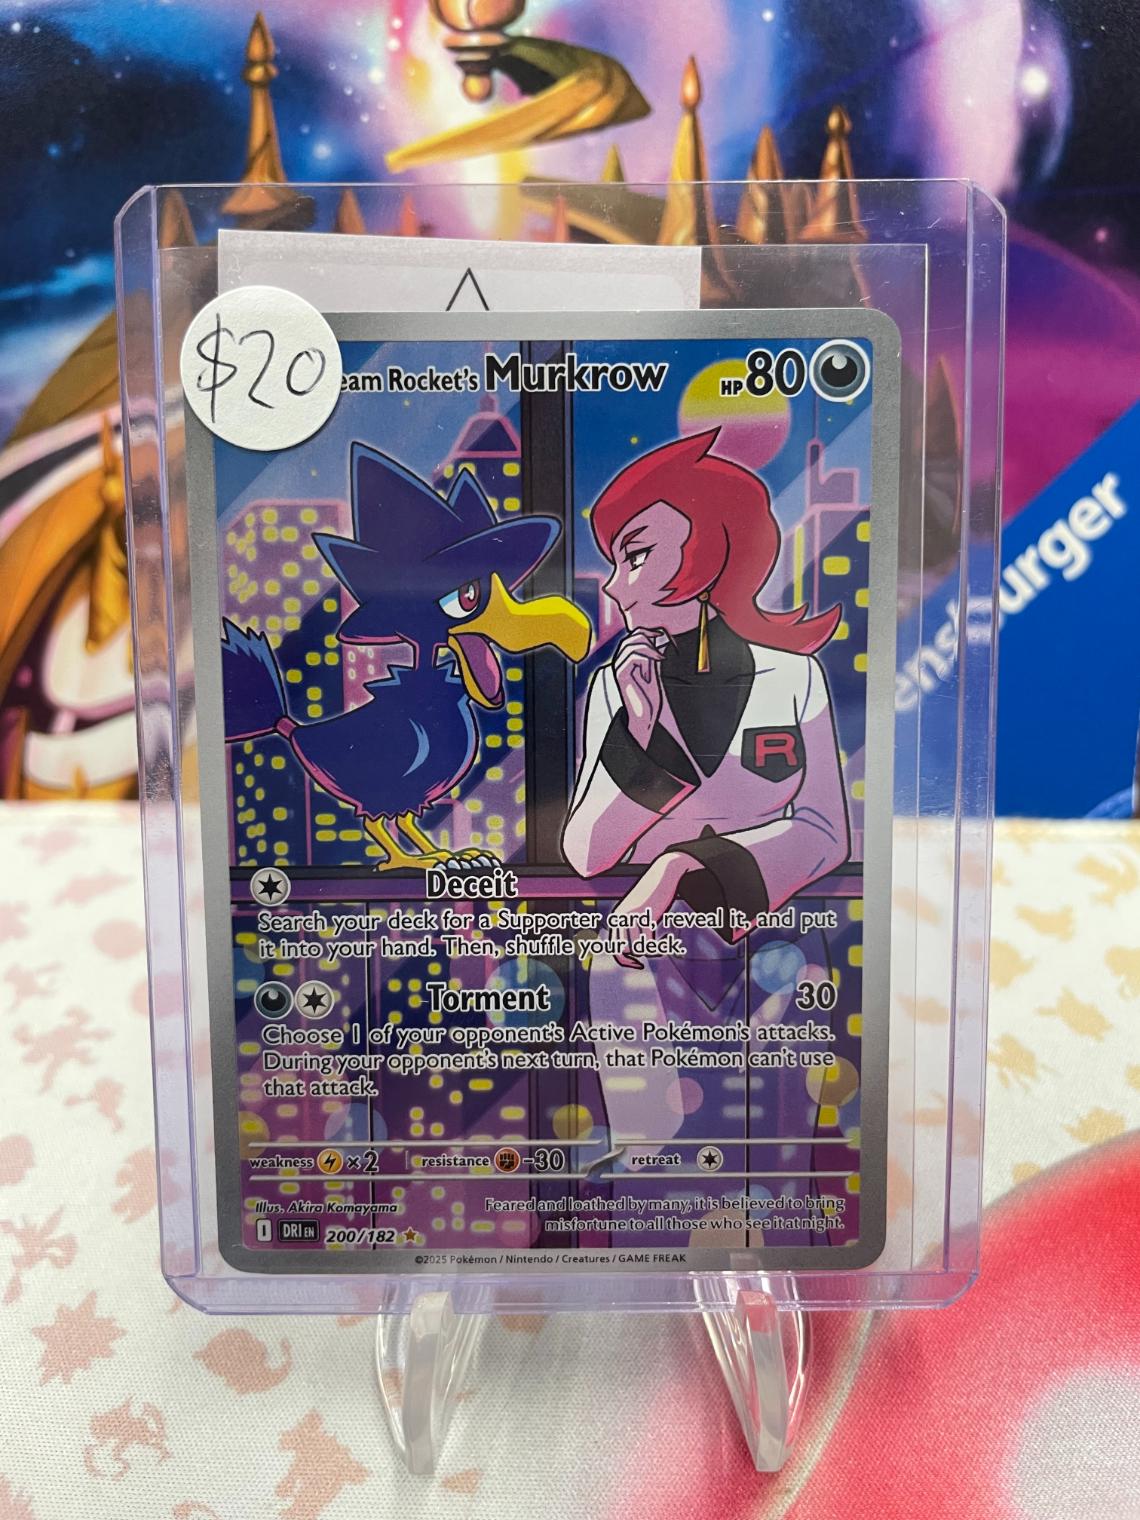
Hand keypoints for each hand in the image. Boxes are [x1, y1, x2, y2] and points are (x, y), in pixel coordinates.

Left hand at [612, 852, 688, 967]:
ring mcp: (632, 916)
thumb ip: (634, 927)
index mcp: (617, 917)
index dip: (625, 961)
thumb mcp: (640, 911)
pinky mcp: (645, 916)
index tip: (639, 964)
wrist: (664, 874)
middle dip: (634, 960)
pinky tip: (668, 940)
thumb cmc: (654, 894)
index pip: (614, 948)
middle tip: (648, 959)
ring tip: (665, 945)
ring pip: (638, 949)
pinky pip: (649, 944)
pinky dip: (660, 948)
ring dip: (653, 952)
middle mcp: (620, 917)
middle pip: (622, 951)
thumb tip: (634, 951)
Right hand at [614, 630, 663, 749]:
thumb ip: (653, 655)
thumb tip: (660, 638)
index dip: (648, 631)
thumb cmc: (648, 697)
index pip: (634, 635)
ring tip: (660, 659)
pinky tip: (655, 664)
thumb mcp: (653, 670)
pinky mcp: (621, 674)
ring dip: (650, 649)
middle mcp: (620, 661)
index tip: (663, 635)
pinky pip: (633, 656)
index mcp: (626, 659)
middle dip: (650, 637)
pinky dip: (647, 657)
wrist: (644, 716)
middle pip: (632, 636)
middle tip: (663, 643)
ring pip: (632, 644)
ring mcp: (619, 667)